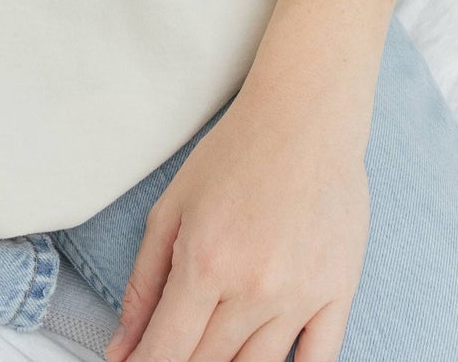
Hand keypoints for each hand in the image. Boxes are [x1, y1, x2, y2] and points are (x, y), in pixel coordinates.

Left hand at [106, 93, 368, 361]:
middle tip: (170, 354)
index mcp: (204, 264)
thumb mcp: (171, 208)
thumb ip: (143, 284)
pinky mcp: (338, 295)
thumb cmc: (233, 155)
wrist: (304, 119)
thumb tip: (120, 348)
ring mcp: (300, 298)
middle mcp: (252, 289)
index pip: (167, 350)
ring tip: (210, 354)